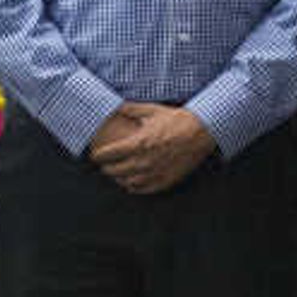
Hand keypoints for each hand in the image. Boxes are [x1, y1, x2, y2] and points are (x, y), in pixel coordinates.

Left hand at [87, 100, 218, 194]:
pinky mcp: (165, 180)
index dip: (98, 156)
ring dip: (118, 179)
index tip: (94, 155)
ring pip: (128, 182)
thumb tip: (115, 106)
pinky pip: (144, 189)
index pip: (109, 154)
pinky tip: (130, 184)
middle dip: (106, 169)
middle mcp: (144, 161)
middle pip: (115, 170)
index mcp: (138, 143)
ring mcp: (155, 172)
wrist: (201, 132)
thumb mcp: (151, 110)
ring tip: (116, 175)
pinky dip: (134, 187)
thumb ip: (130, 109)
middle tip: (103, 166)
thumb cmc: (176, 120)